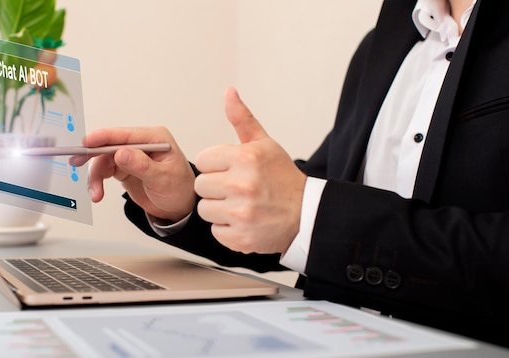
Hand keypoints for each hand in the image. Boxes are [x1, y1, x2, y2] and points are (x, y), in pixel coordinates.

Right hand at [69, 127, 195, 221]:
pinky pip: (104, 171)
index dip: (104, 137)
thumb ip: (142, 166)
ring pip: (104, 160)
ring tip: (96, 194)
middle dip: (93, 155)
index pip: (125, 134)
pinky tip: (97, 193)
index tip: (88, 142)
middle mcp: (141, 144)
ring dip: (95, 176)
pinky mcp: (124, 168)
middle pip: (110, 145)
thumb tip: (121, 153)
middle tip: (76, 162)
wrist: (179, 207)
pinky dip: (98, 182)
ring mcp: (131, 156)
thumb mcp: (163, 178)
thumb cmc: (179, 189)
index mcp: (155, 138)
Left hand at [194, 87, 306, 253]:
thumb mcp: (265, 144)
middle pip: (200, 185)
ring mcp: (241, 213)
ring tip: (240, 205)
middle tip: (236, 189)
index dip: (216, 165)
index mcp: (245, 158)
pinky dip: (227, 229)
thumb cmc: (282, 178)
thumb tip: (228, 92)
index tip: (232, 170)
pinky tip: (244, 221)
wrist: (307, 215)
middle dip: (215, 187)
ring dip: (219, 209)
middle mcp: (242, 185)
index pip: (203, 160)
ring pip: (204, 209)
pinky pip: (215, 231)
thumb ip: (242, 119)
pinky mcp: (241, 237)